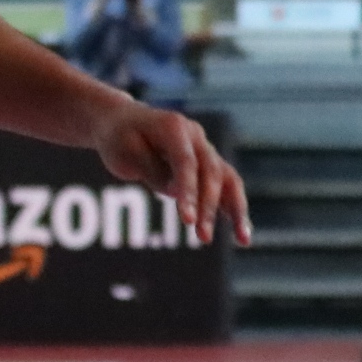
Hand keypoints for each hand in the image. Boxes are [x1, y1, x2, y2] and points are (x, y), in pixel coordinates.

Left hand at [93, 99, 253, 245]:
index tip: (188, 221)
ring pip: (228, 179)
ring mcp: (205, 149)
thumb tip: (179, 194)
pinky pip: (226, 186)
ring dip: (235, 210)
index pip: (187, 163)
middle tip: (203, 238)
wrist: (121, 121)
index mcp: (174, 127)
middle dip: (208, 207)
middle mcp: (196, 136)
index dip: (189, 192)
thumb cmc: (118, 139)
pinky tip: (241, 234)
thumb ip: (154, 172)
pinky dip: (233, 209)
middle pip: (211, 173)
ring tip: (243, 240)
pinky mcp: (207, 164)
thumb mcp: (124, 155)